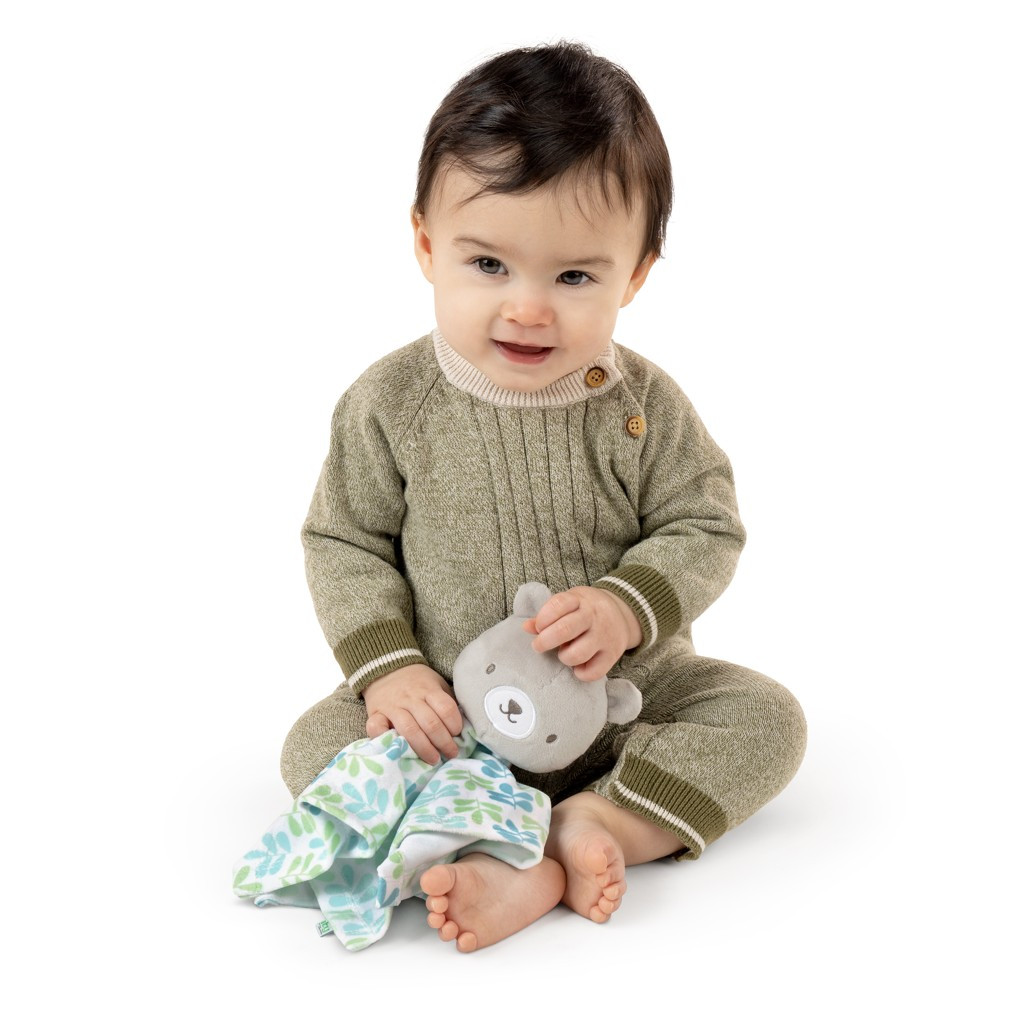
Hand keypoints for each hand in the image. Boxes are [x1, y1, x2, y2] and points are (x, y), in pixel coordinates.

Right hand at [362, 663, 463, 764]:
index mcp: (428, 689)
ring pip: (409, 730)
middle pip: (430, 723)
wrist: (386, 667)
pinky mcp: (375, 713)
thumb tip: (464, 726)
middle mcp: (411, 698)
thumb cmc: (417, 682)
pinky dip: (385, 740)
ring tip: (434, 759)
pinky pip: (377, 728)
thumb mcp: (436, 683)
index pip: (445, 708)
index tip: (458, 734)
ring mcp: (392, 706)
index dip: (455, 724)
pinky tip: (397, 750)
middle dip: (444, 742)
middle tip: (451, 753)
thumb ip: (446, 701)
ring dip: (424, 748)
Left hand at [522, 586, 642, 681]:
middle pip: (565, 630)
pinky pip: (593, 672)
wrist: (623, 613)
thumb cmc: (585, 609)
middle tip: (539, 646)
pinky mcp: (613, 654)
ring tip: (564, 652)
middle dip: (545, 641)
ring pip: (577, 654)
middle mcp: (594, 616)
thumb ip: (547, 614)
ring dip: (564, 657)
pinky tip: (579, 664)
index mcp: (580, 600)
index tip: (539, 627)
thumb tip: (526, 627)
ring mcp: (605, 636)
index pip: (558, 605)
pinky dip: (581, 673)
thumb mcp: (568, 603)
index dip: (543, 618)